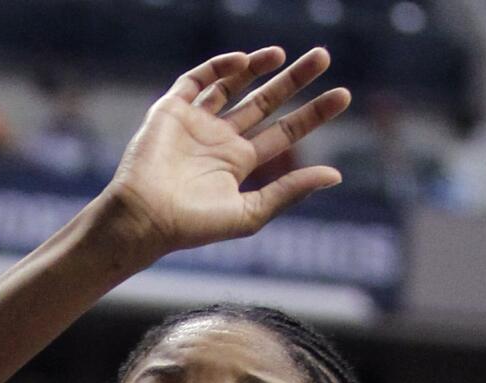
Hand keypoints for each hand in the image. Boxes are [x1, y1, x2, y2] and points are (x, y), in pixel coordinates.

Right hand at [98, 47, 350, 267]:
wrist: (142, 218)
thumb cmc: (191, 226)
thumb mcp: (249, 213)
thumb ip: (289, 192)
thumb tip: (335, 175)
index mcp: (237, 164)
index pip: (283, 132)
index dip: (313, 114)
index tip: (343, 95)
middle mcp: (219, 140)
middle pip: (264, 102)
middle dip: (294, 80)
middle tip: (324, 56)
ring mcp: (195, 124)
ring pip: (233, 85)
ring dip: (258, 65)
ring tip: (283, 53)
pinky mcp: (170, 111)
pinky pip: (197, 80)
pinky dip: (219, 67)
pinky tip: (243, 62)